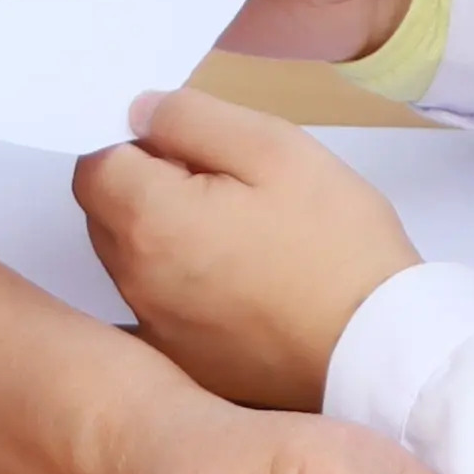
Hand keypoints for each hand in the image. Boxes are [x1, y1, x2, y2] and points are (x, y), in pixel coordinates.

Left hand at [79, 92, 429, 413]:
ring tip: (240, 233)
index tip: (188, 144)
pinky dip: (181, 284)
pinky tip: (241, 281)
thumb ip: (191, 118)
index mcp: (150, 221)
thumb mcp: (274, 147)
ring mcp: (157, 330)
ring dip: (162, 236)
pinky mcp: (183, 362)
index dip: (135, 141)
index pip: (94, 163)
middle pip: (105, 214)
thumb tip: (138, 111)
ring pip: (130, 261)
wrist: (379, 347)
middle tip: (225, 184)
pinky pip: (158, 306)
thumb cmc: (336, 243)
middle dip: (143, 186)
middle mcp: (136, 282)